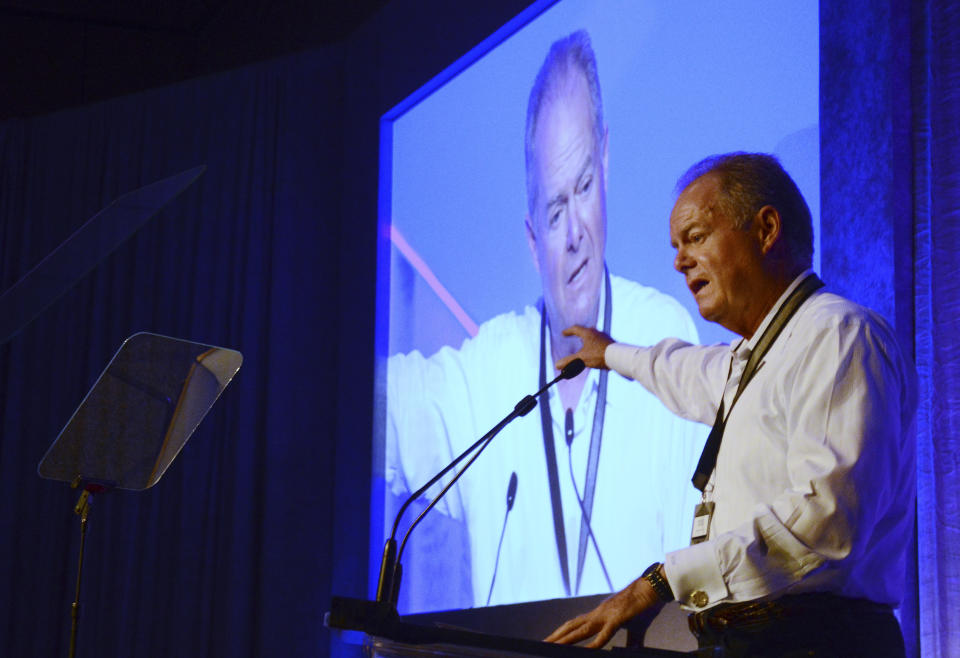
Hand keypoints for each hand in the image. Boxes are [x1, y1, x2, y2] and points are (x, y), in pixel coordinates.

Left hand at [544, 575, 661, 647]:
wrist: (653, 588)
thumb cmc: (644, 605)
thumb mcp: (635, 627)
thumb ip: (632, 641)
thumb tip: (632, 650)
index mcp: (600, 615)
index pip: (576, 624)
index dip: (562, 632)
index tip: (552, 640)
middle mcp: (598, 614)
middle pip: (571, 626)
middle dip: (556, 636)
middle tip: (542, 644)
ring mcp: (606, 615)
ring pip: (580, 629)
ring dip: (565, 639)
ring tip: (552, 646)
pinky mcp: (617, 619)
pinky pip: (603, 634)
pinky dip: (593, 644)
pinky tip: (585, 651)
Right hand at [555, 325, 613, 371]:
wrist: (617, 357)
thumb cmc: (599, 355)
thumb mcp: (581, 359)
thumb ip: (569, 361)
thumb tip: (557, 364)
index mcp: (588, 333)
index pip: (575, 329)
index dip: (568, 331)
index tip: (564, 334)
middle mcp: (596, 332)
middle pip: (586, 331)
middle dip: (579, 334)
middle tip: (575, 337)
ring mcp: (604, 337)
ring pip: (594, 336)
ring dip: (588, 339)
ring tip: (585, 345)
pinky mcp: (610, 343)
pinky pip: (600, 341)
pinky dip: (595, 344)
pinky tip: (595, 351)